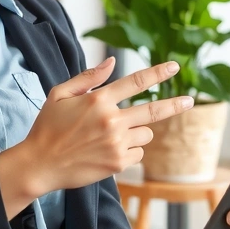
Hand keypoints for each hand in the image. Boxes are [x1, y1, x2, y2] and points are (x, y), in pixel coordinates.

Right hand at [16, 57, 193, 197]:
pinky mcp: (118, 163)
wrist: (40, 164)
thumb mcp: (59, 95)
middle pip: (153, 110)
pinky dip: (129, 150)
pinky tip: (107, 150)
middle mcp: (111, 121)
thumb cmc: (47, 127)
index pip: (135, 82)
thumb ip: (88, 78)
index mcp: (97, 101)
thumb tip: (112, 63)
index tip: (174, 67)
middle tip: (189, 100)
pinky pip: (137, 152)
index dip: (158, 73)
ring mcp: (116, 144)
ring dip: (137, 132)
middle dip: (175, 104)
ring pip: (145, 134)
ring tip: (112, 136)